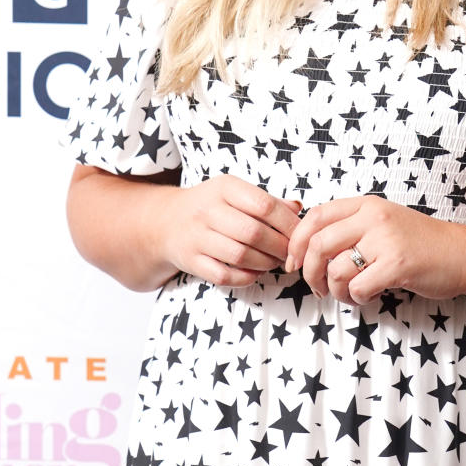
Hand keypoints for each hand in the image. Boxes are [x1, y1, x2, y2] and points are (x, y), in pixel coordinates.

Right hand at [157, 175, 301, 286]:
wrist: (165, 222)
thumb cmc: (211, 207)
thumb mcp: (235, 193)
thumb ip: (267, 201)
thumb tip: (298, 209)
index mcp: (224, 188)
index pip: (264, 205)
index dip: (288, 223)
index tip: (300, 234)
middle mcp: (207, 210)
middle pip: (254, 233)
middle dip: (280, 247)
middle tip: (290, 253)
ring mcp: (197, 237)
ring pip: (241, 256)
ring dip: (266, 263)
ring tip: (276, 261)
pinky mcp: (191, 261)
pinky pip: (225, 275)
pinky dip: (246, 277)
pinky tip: (256, 272)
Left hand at [285, 195, 465, 305]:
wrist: (463, 254)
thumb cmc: (420, 244)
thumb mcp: (383, 223)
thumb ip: (351, 229)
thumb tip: (307, 250)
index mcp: (366, 205)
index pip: (314, 216)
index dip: (296, 243)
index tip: (292, 263)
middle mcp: (374, 217)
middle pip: (318, 244)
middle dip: (309, 273)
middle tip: (318, 289)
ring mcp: (386, 240)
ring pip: (335, 270)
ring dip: (335, 291)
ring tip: (349, 296)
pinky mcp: (397, 264)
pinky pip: (357, 287)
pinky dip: (356, 299)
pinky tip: (368, 297)